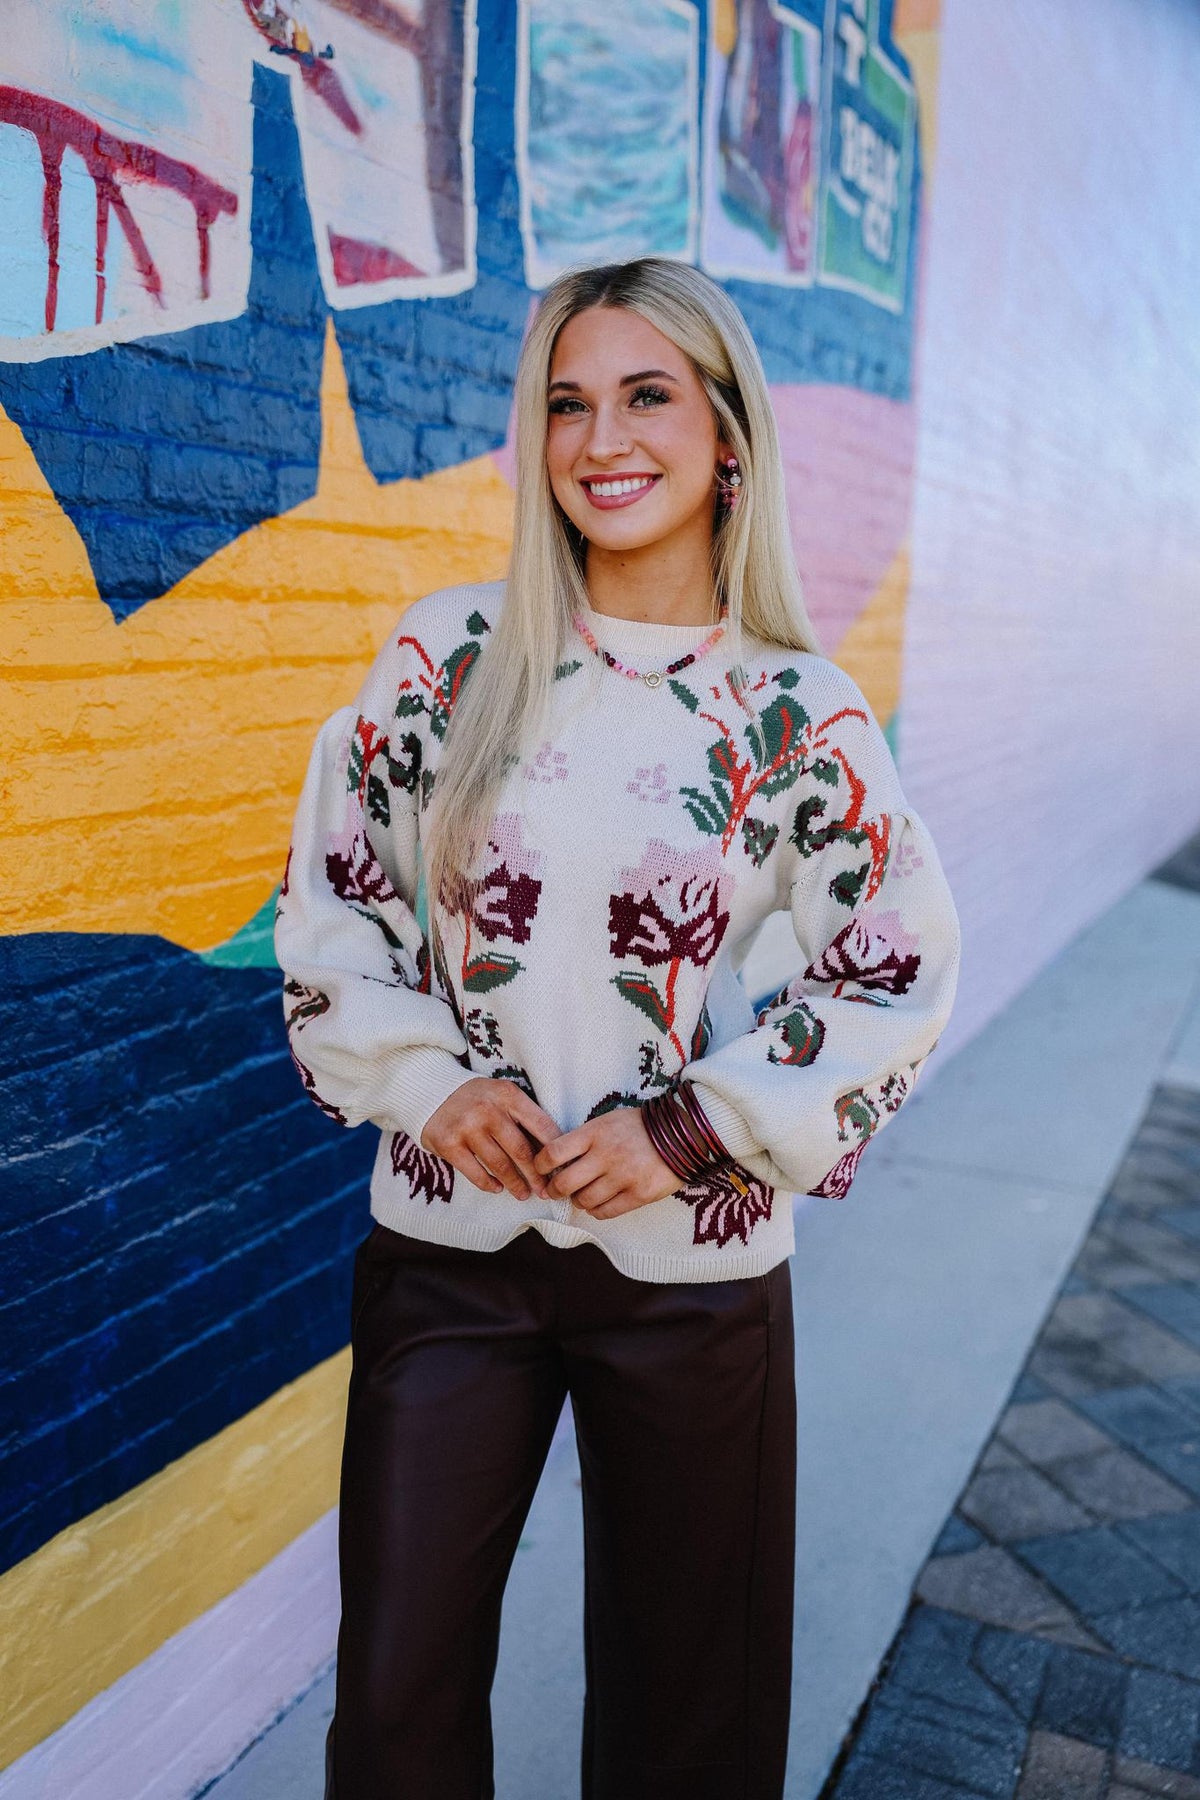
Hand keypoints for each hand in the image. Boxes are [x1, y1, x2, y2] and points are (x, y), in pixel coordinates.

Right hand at [421, 1079, 562, 1200]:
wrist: (430, 1090)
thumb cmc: (476, 1098)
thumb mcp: (501, 1095)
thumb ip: (521, 1117)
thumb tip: (550, 1152)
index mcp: (508, 1094)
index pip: (541, 1125)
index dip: (554, 1150)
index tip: (562, 1167)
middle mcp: (488, 1109)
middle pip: (521, 1150)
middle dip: (536, 1175)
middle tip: (545, 1190)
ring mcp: (466, 1127)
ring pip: (499, 1164)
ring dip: (515, 1184)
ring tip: (523, 1194)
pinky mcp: (448, 1144)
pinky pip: (475, 1172)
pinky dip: (489, 1184)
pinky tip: (497, 1188)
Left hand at [531, 1106, 682, 1219]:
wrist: (682, 1133)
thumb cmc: (640, 1127)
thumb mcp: (608, 1121)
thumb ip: (584, 1140)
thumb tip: (557, 1163)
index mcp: (595, 1133)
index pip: (554, 1152)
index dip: (540, 1165)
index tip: (540, 1169)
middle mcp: (606, 1155)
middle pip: (564, 1183)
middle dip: (554, 1190)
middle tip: (554, 1190)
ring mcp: (623, 1177)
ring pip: (584, 1201)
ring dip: (578, 1200)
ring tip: (581, 1195)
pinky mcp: (639, 1194)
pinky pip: (605, 1212)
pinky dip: (596, 1211)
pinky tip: (599, 1203)